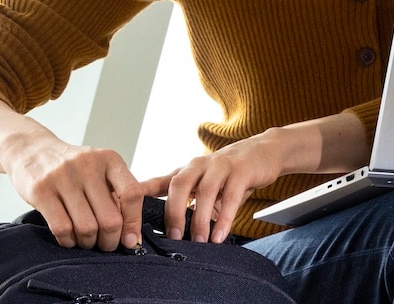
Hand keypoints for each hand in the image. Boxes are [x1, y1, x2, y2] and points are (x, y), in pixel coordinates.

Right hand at [1, 133, 145, 251]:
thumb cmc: (72, 168)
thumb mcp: (100, 169)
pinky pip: (62, 228)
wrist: (31, 150)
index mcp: (109, 159)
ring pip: (86, 227)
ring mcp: (62, 176)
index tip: (130, 240)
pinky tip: (69, 237)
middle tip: (105, 244)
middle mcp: (87, 164)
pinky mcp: (40, 190)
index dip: (134, 223)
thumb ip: (119, 195)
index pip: (132, 194)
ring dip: (88, 243)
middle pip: (110, 218)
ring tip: (86, 240)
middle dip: (110, 241)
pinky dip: (69, 241)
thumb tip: (133, 237)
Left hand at [140, 128, 304, 242]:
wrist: (264, 152)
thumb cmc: (230, 172)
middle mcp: (200, 165)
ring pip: (206, 191)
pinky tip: (220, 235)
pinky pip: (232, 196)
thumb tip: (166, 226)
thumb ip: (187, 201)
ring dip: (200, 219)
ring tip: (199, 241)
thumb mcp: (205, 183)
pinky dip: (225, 218)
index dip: (142, 194)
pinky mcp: (243, 171)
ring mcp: (221, 166)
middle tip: (174, 236)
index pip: (159, 181)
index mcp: (187, 170)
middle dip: (174, 211)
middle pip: (179, 184)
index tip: (129, 212)